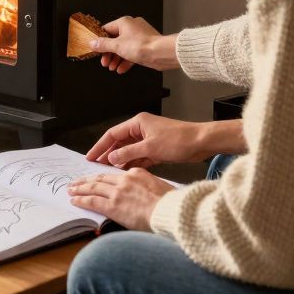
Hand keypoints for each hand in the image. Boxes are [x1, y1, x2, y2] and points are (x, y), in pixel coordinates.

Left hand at [68, 168, 174, 230]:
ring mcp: (117, 192)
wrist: (171, 212)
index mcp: (137, 173)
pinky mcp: (113, 206)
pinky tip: (74, 201)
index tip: (96, 179)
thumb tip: (141, 196)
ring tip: (71, 190)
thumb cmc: (171, 205)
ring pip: (93, 188)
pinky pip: (92, 201)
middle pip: (100, 179)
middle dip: (86, 181)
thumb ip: (146, 188)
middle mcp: (124, 180)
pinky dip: (81, 200)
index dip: (102, 177)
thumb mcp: (159, 188)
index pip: (114, 175)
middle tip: (76, 183)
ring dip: (80, 189)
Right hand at [85, 112, 207, 168]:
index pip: (112, 134)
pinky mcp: (157, 148)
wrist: (202, 142)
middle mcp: (142, 129)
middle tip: (97, 165)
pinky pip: (140, 155)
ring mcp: (150, 138)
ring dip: (121, 159)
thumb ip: (128, 153)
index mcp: (137, 123)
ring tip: (110, 170)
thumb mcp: (150, 148)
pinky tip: (127, 170)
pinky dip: (133, 162)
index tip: (91, 156)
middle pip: (120, 142)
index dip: (100, 146)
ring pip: (130, 150)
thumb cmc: (179, 140)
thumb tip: (111, 158)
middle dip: (109, 153)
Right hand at [90, 17, 178, 72]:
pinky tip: (121, 69)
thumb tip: (92, 43)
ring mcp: (140, 36)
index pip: (106, 30)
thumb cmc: (141, 46)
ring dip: (117, 58)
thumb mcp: (117, 46)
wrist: (161, 53)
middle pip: (115, 40)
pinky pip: (132, 52)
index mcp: (124, 23)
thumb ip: (103, 45)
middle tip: (104, 62)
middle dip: (109, 53)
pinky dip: (126, 60)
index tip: (96, 50)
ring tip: (112, 68)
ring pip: (124, 47)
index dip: (100, 41)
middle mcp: (132, 27)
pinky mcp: (145, 46)